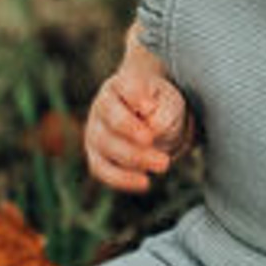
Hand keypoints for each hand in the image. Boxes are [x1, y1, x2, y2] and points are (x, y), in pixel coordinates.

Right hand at [84, 53, 194, 191]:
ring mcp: (95, 130)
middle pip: (113, 119)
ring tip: (164, 163)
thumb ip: (163, 111)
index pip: (124, 85)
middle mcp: (102, 105)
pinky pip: (101, 168)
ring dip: (135, 158)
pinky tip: (144, 182)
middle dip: (137, 135)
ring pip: (106, 146)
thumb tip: (153, 128)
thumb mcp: (169, 101)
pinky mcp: (96, 154)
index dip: (135, 95)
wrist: (149, 116)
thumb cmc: (159, 104)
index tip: (151, 106)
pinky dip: (121, 178)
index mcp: (121, 84)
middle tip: (162, 143)